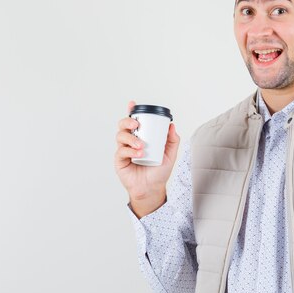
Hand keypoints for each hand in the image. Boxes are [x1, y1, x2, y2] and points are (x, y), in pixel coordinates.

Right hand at [114, 100, 179, 216]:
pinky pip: (121, 151)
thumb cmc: (159, 171)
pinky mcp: (120, 160)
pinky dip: (130, 151)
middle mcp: (131, 141)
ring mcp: (124, 150)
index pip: (134, 122)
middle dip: (127, 121)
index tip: (132, 104)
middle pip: (123, 125)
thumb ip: (173, 140)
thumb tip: (172, 126)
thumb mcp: (170, 155)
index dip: (131, 111)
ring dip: (131, 139)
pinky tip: (139, 155)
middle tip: (137, 125)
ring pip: (120, 136)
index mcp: (141, 137)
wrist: (152, 188)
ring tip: (142, 146)